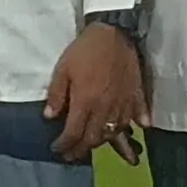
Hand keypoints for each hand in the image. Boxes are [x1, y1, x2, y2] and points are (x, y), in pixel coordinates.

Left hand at [44, 23, 147, 165]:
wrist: (114, 31)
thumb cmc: (85, 50)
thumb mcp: (63, 68)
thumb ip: (56, 94)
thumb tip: (49, 117)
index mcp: (86, 102)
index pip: (74, 133)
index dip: (64, 145)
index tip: (57, 149)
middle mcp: (106, 108)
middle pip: (94, 138)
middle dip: (81, 150)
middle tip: (71, 155)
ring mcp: (123, 103)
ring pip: (115, 132)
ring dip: (104, 142)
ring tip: (95, 145)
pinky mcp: (136, 96)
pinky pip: (137, 116)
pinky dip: (136, 126)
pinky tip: (137, 131)